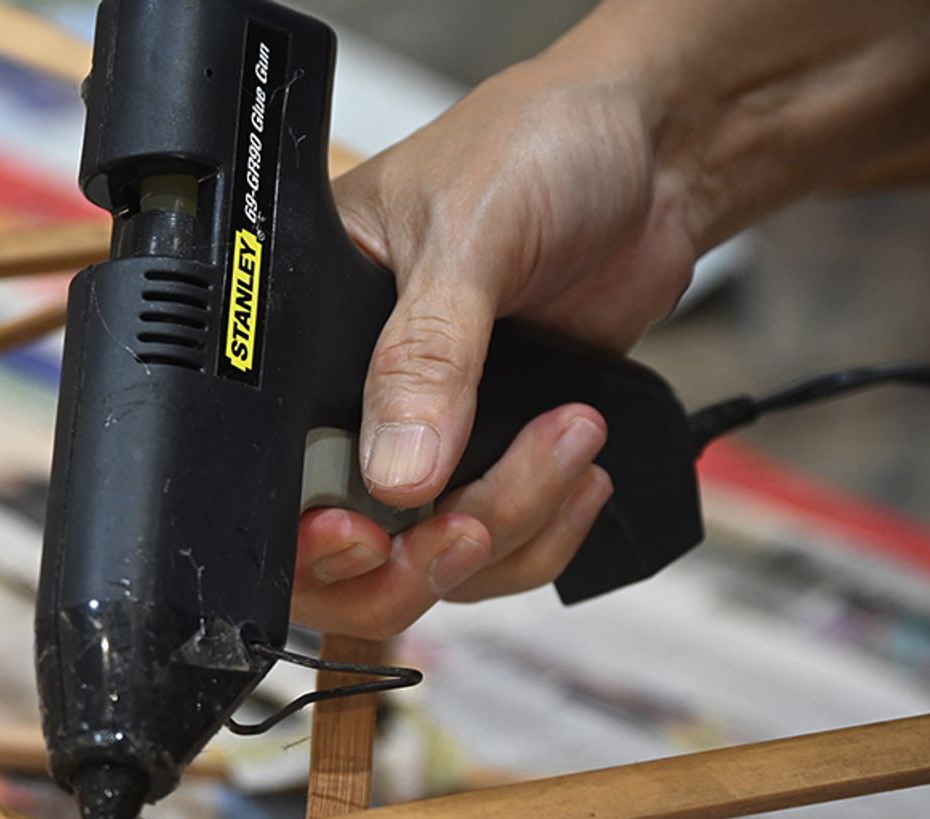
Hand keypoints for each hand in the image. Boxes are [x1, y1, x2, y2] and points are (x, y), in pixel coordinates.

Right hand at [293, 63, 698, 636]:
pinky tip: (581, 471)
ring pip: (435, 560)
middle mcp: (354, 401)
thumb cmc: (537, 147)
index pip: (275, 468)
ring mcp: (431, 439)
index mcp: (304, 335)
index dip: (310, 531)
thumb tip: (395, 475)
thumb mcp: (468, 236)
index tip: (367, 535)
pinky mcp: (500, 455)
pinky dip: (548, 530)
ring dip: (510, 529)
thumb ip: (428, 357)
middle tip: (474, 522)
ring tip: (569, 442)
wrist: (655, 151)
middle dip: (418, 557)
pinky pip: (503, 547)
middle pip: (349, 552)